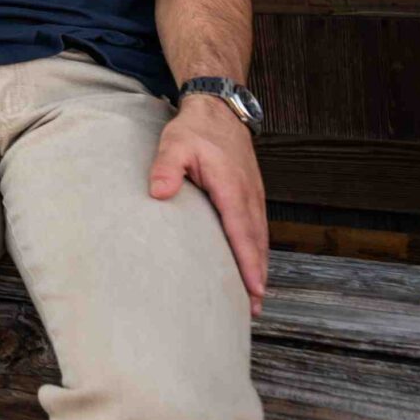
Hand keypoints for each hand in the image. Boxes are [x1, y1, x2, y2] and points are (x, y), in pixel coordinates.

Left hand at [149, 96, 268, 315]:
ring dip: (259, 267)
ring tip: (253, 299)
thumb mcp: (174, 144)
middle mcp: (249, 195)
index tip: (254, 290)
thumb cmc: (195, 129)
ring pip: (260, 238)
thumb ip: (166, 168)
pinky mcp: (251, 195)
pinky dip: (258, 251)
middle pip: (256, 243)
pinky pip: (257, 228)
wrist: (219, 110)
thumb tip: (158, 193)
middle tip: (253, 309)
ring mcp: (253, 195)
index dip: (249, 262)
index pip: (241, 232)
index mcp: (231, 187)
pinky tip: (252, 266)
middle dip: (256, 276)